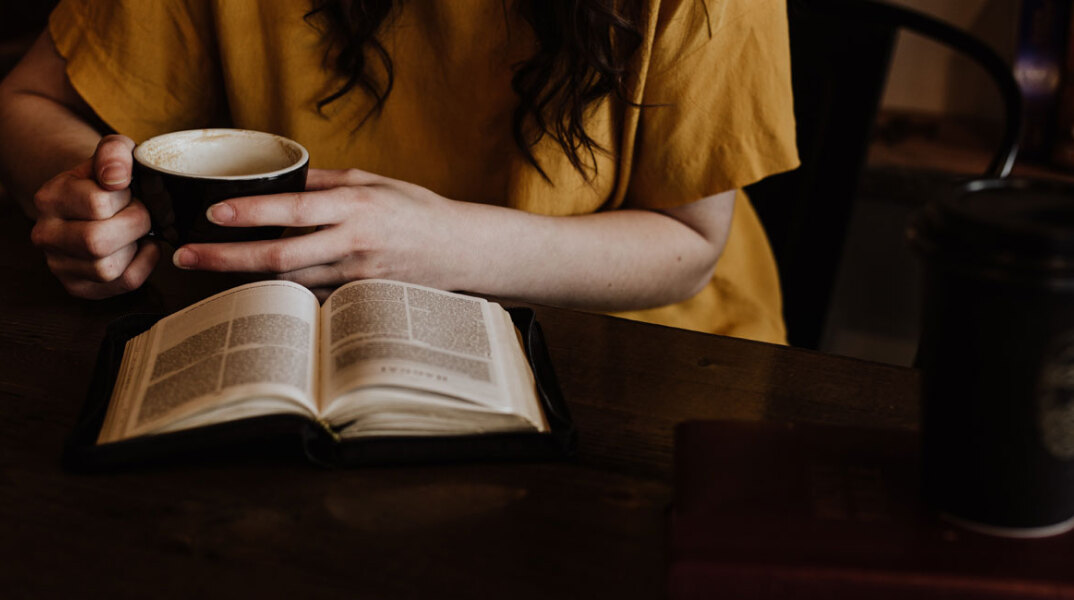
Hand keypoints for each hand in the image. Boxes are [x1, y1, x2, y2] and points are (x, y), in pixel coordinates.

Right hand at [30, 135, 158, 298]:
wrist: (96, 201)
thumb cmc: (109, 179)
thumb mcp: (113, 153)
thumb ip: (115, 153)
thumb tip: (116, 177)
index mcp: (50, 198)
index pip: (97, 203)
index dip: (126, 198)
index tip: (128, 192)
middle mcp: (46, 234)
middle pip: (96, 242)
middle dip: (134, 225)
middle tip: (140, 213)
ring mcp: (59, 264)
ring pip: (107, 268)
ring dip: (135, 247)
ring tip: (135, 231)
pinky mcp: (79, 286)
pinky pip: (122, 283)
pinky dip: (144, 264)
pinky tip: (141, 247)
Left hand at [171, 168, 463, 298]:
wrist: (459, 251)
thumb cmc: (417, 210)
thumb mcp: (374, 181)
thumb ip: (326, 180)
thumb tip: (280, 177)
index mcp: (355, 206)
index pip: (294, 208)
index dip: (251, 212)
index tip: (214, 214)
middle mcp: (353, 242)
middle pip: (280, 256)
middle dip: (227, 258)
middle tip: (186, 257)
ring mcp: (356, 276)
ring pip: (289, 282)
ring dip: (245, 279)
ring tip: (205, 270)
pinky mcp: (358, 299)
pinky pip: (310, 297)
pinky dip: (280, 293)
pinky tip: (253, 288)